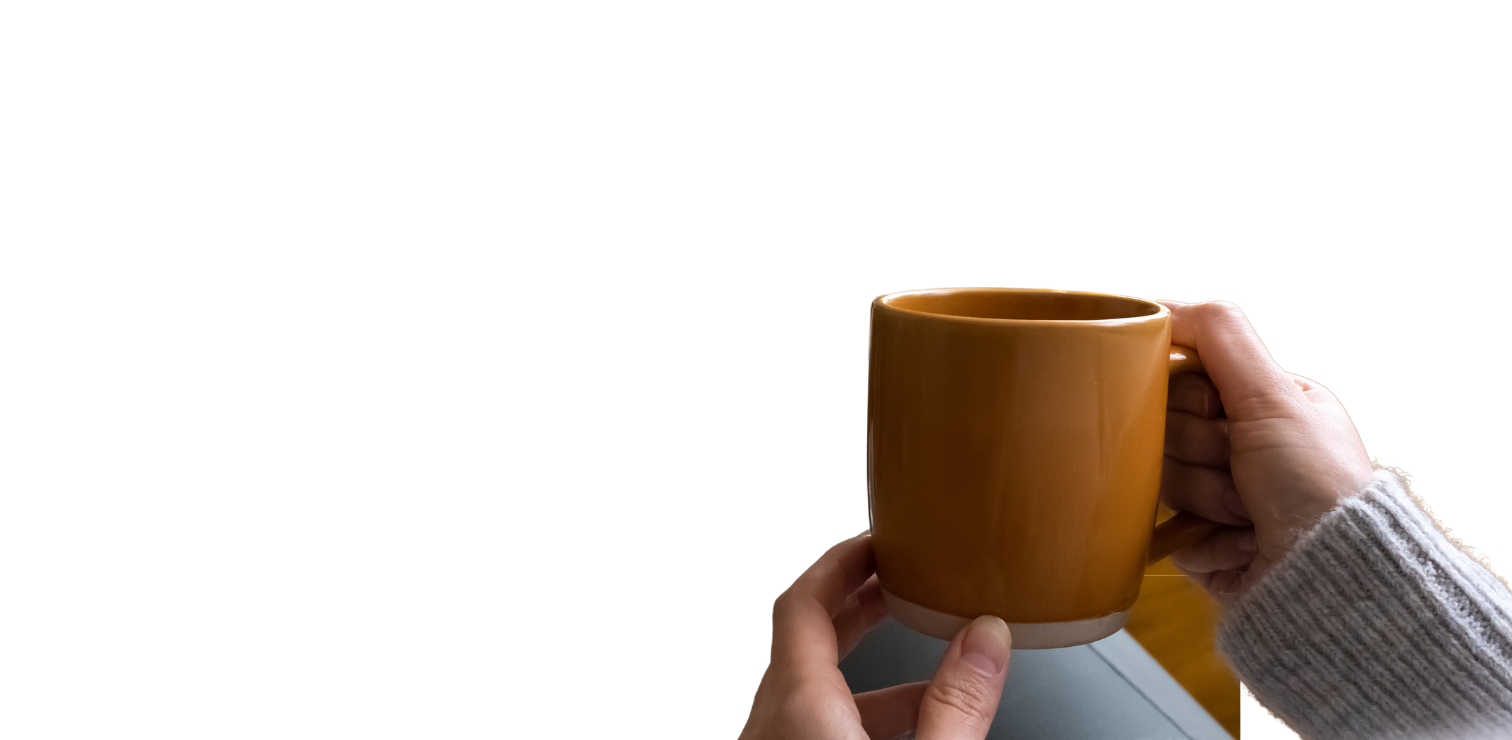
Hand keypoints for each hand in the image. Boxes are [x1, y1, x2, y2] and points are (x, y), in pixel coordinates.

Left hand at [739, 530, 1013, 739]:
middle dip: (856, 605)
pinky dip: (853, 711)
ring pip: (808, 689)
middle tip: (900, 580)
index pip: (800, 603)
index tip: (876, 544)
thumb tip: (986, 641)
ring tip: (928, 656)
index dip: (838, 564)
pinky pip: (809, 727)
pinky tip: (913, 720)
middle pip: (803, 639)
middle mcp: (769, 728)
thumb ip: (957, 702)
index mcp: (797, 708)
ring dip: (864, 668)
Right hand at [1156, 300, 1376, 607]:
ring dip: (1206, 497)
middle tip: (1243, 466)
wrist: (1326, 577)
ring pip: (1162, 478)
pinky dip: (1201, 537)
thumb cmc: (1319, 489)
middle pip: (1167, 429)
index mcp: (1263, 406)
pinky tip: (1238, 541)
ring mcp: (1219, 495)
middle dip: (1202, 451)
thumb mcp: (1274, 397)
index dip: (1189, 397)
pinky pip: (1165, 527)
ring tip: (1249, 512)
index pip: (1184, 380)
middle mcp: (1242, 447)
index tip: (1217, 411)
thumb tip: (1165, 306)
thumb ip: (1220, 339)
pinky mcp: (1201, 540)